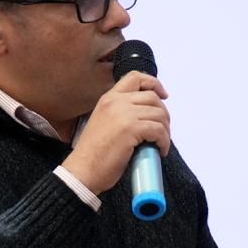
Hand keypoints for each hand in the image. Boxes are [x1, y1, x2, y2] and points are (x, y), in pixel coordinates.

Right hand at [61, 71, 168, 194]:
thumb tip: (147, 116)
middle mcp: (116, 102)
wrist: (83, 171)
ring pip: (159, 114)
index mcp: (108, 98)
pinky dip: (164, 141)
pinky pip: (159, 130)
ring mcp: (124, 114)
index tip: (163, 95)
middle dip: (163, 115)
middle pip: (152, 98)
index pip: (135, 77)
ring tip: (160, 144)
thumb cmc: (93, 154)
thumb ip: (121, 113)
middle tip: (162, 131)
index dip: (154, 84)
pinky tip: (159, 150)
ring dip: (165, 131)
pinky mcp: (131, 129)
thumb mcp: (104, 123)